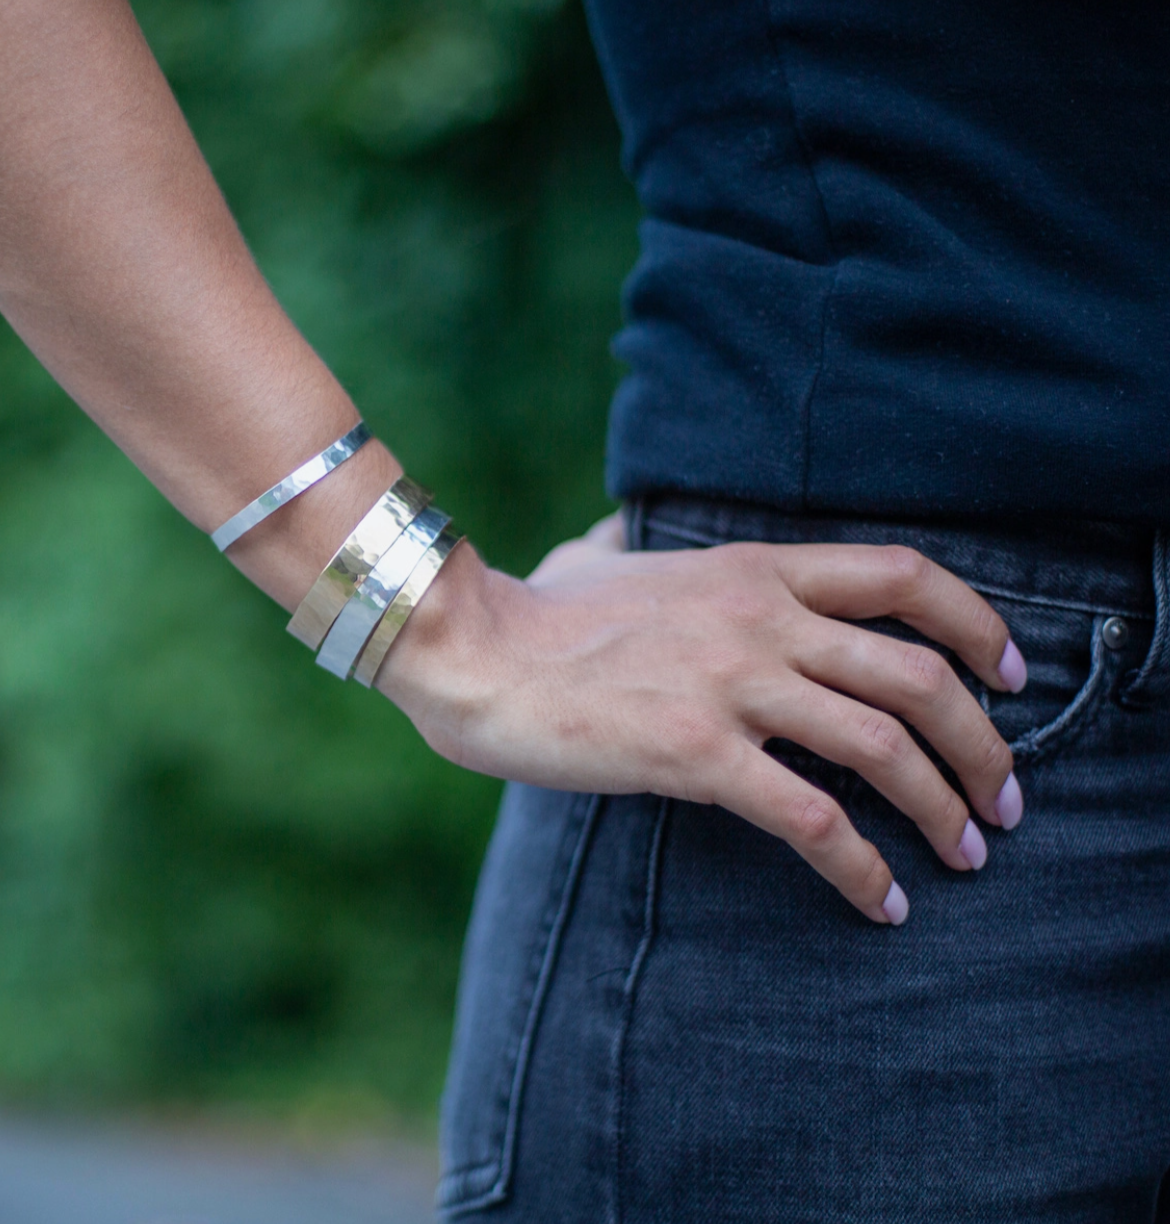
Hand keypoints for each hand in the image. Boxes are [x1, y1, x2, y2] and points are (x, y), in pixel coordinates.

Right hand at [377, 512, 1024, 924]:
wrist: (472, 648)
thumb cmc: (533, 609)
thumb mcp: (597, 553)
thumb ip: (630, 540)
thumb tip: (615, 533)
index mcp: (754, 569)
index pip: (905, 576)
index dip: (976, 623)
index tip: (1010, 672)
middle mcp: (762, 620)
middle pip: (918, 675)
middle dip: (983, 743)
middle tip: (1004, 798)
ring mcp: (733, 685)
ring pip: (882, 747)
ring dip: (943, 806)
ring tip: (966, 854)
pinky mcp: (697, 753)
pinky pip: (811, 818)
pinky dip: (862, 867)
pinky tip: (883, 901)